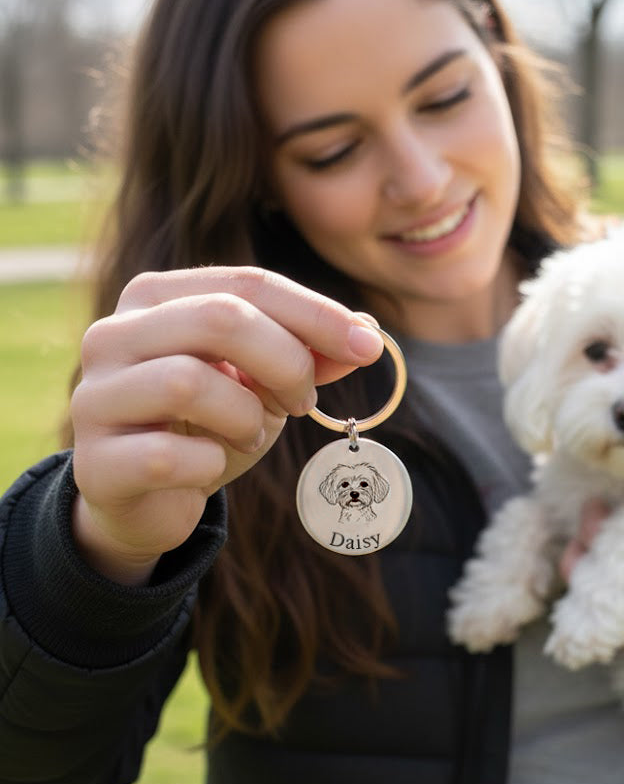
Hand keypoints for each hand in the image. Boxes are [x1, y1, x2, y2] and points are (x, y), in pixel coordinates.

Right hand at [70, 267, 383, 585]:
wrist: (148, 499)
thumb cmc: (209, 426)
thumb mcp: (265, 383)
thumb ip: (310, 354)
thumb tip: (368, 334)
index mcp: (157, 298)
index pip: (248, 284)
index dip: (317, 314)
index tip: (368, 347)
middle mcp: (114, 334)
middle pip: (220, 319)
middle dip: (286, 362)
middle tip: (304, 401)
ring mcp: (95, 396)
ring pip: (188, 382)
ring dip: (246, 417)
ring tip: (250, 435)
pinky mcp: (95, 462)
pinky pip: (169, 455)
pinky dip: (210, 465)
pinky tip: (209, 468)